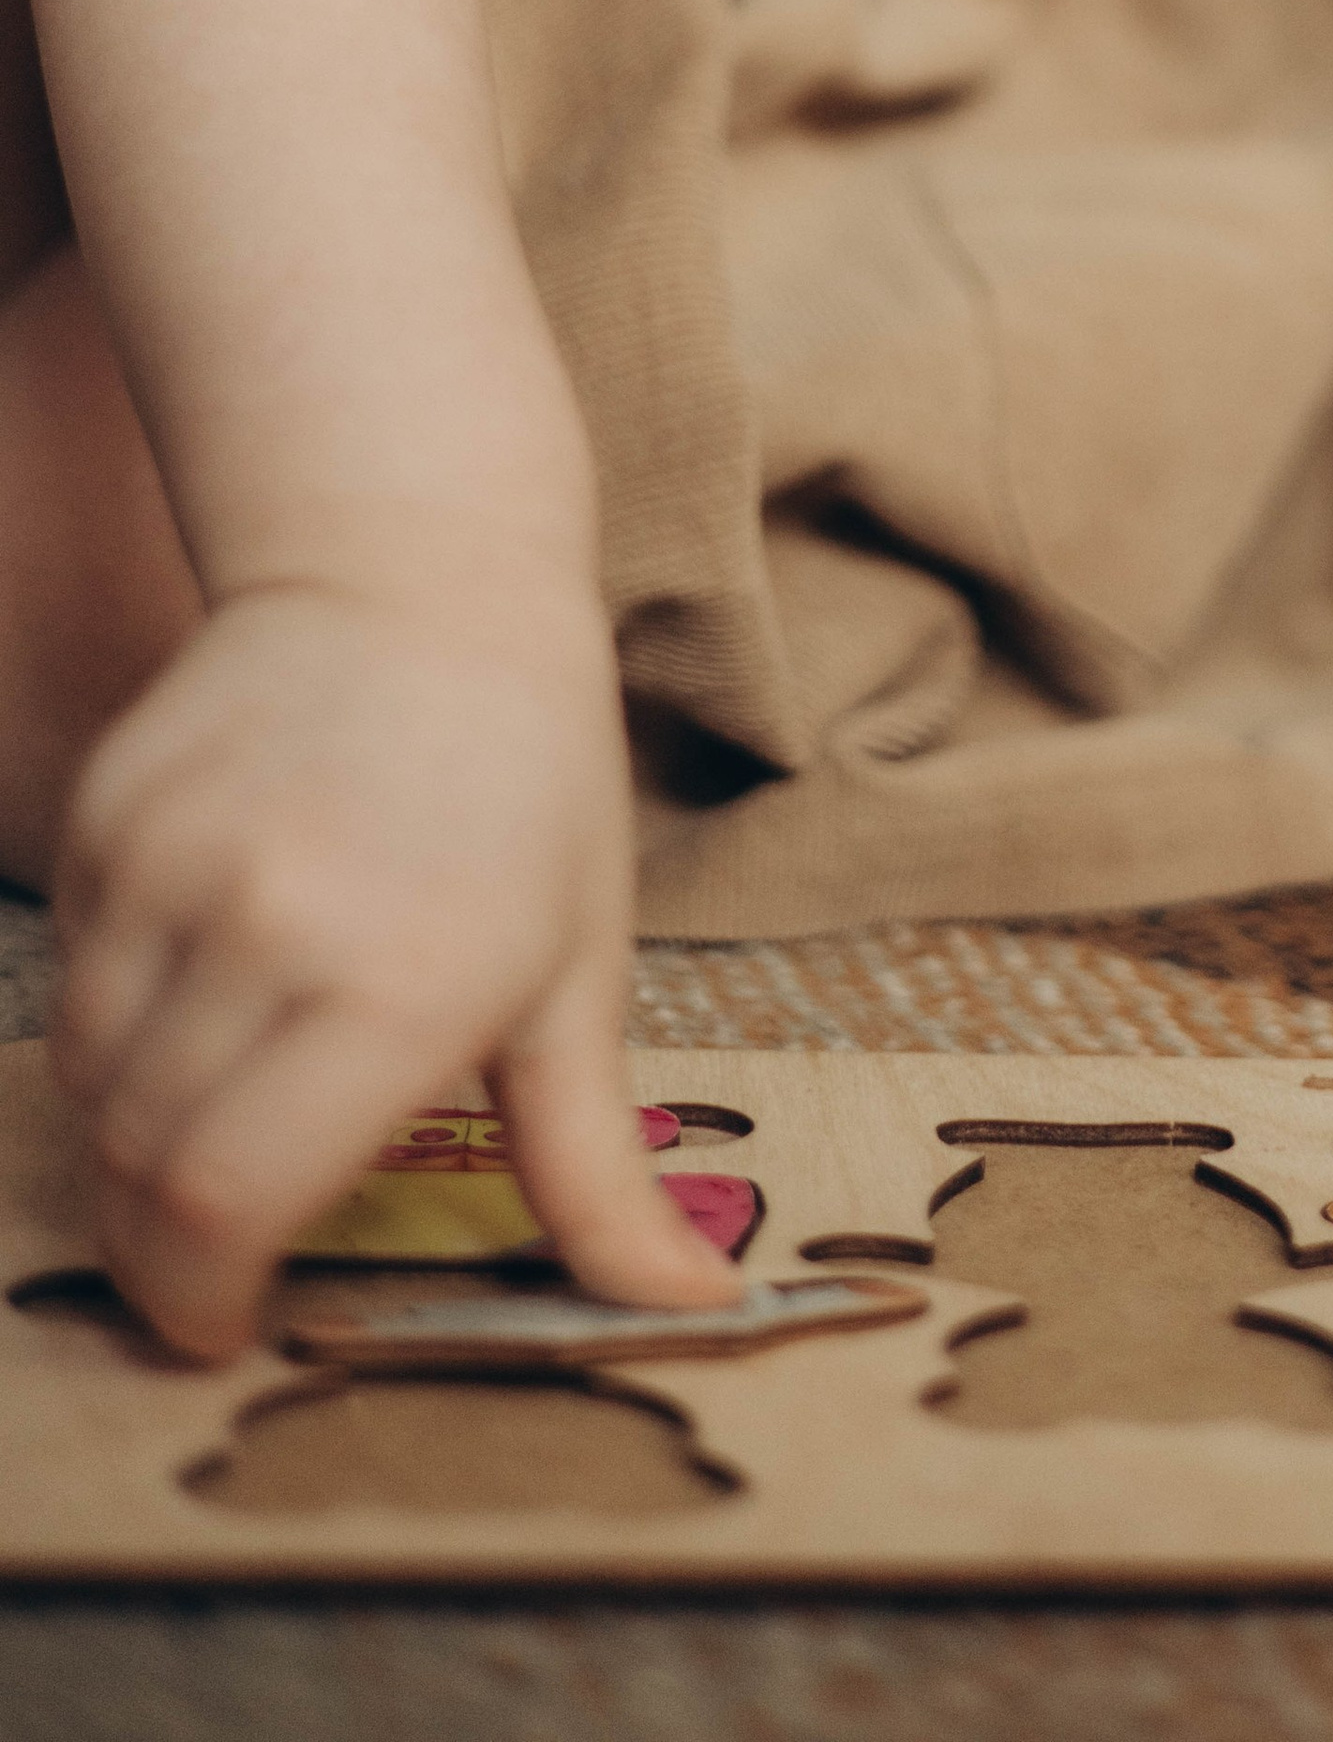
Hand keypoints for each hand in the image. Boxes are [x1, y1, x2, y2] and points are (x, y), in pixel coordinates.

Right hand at [48, 577, 737, 1358]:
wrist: (422, 575)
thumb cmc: (531, 784)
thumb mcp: (579, 973)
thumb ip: (595, 1169)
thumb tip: (691, 1311)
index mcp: (401, 985)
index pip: (223, 1205)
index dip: (199, 1298)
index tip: (224, 1326)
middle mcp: (270, 925)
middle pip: (140, 1163)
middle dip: (160, 1246)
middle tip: (210, 1257)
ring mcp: (170, 863)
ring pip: (87, 1081)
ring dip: (133, 1138)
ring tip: (216, 1117)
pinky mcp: (106, 815)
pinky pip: (73, 978)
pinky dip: (116, 1024)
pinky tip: (203, 983)